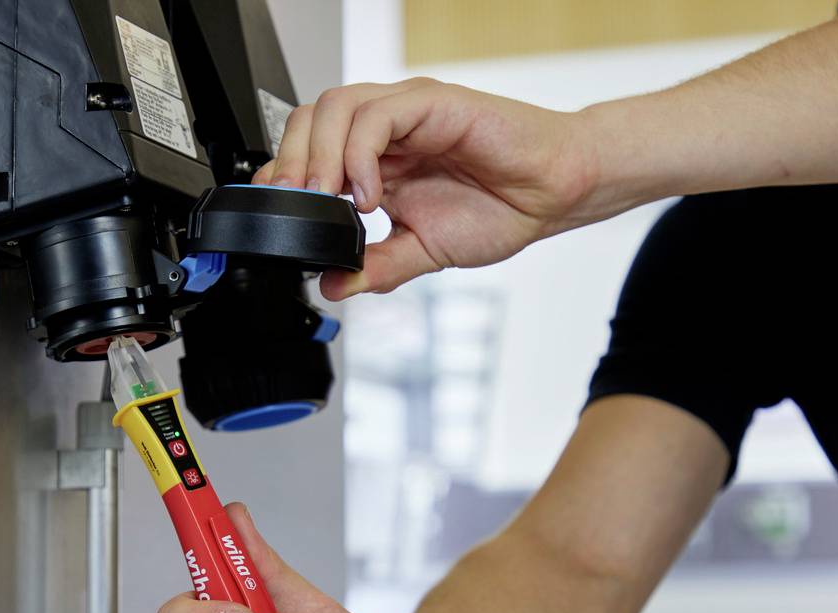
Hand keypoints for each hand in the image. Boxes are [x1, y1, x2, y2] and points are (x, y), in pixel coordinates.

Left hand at [253, 78, 605, 298]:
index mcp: (377, 158)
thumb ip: (377, 266)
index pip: (309, 150)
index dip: (286, 177)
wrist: (554, 196)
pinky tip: (371, 195)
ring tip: (331, 202)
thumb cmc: (501, 209)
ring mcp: (407, 111)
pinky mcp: (431, 102)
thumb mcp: (425, 251)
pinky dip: (361, 155)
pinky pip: (378, 115)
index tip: (283, 217)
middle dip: (293, 163)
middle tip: (300, 208)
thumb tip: (333, 286)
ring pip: (336, 108)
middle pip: (311, 120)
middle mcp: (386, 129)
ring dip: (321, 157)